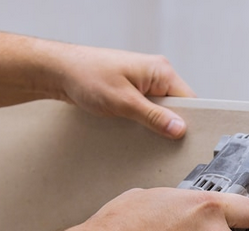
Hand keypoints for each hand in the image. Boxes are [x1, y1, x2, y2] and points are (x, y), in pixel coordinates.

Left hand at [55, 44, 195, 138]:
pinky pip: (148, 109)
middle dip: (169, 125)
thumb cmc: (87, 76)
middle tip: (160, 141)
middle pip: (177, 107)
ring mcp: (145, 82)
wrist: (59, 71)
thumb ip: (154, 117)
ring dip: (154, 124)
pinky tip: (134, 128)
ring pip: (161, 110)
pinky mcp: (134, 91)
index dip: (189, 122)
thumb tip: (179, 128)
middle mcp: (156, 74)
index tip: (184, 140)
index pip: (189, 100)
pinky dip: (143, 121)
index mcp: (161, 70)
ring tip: (142, 133)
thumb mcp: (124, 102)